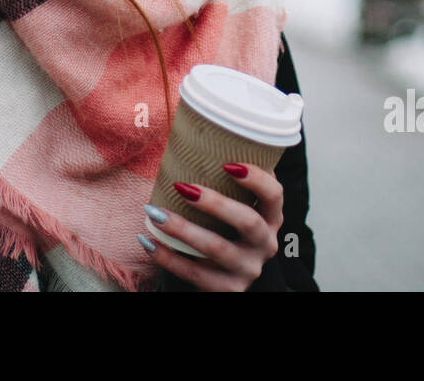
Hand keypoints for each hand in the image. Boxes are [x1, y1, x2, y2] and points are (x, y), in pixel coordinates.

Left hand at [139, 163, 282, 291]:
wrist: (224, 278)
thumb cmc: (225, 230)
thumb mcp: (236, 208)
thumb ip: (226, 180)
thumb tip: (192, 133)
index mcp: (271, 218)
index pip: (275, 196)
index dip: (256, 179)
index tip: (228, 164)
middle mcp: (265, 245)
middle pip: (248, 222)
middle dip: (215, 203)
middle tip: (183, 187)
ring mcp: (247, 270)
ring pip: (216, 248)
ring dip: (182, 229)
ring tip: (154, 212)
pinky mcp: (227, 289)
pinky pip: (195, 274)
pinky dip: (167, 257)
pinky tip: (148, 241)